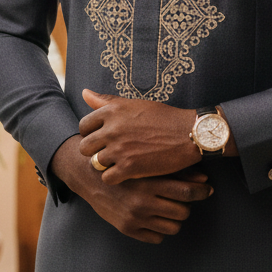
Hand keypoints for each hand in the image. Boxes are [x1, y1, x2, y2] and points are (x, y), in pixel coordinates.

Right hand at [50, 135, 211, 243]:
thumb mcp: (147, 161)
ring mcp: (134, 218)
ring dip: (175, 218)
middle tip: (185, 197)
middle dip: (187, 205)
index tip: (207, 189)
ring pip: (173, 227)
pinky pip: (156, 237)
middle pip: (183, 212)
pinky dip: (160, 228)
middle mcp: (142, 202)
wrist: (89, 174)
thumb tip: (204, 179)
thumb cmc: (123, 163)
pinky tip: (156, 216)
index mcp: (149, 182)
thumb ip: (175, 169)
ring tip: (171, 207)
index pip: (186, 192)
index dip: (201, 192)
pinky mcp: (127, 229)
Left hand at [78, 89, 200, 184]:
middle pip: (85, 146)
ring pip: (95, 163)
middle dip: (94, 151)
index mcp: (113, 111)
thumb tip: (84, 92)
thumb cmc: (163, 117)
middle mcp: (112, 129)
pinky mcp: (129, 167)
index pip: (84, 126)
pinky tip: (125, 173)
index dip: (90, 134)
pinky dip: (114, 178)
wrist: (188, 134)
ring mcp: (119, 149)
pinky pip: (107, 178)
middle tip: (108, 153)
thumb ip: (107, 101)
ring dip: (105, 165)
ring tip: (118, 162)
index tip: (101, 138)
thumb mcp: (134, 104)